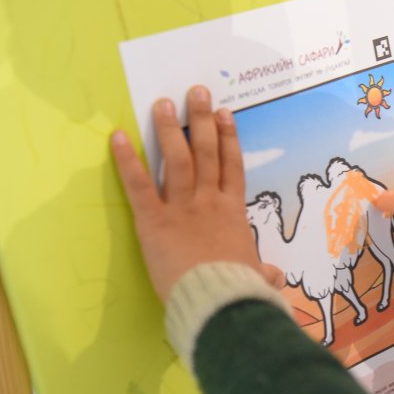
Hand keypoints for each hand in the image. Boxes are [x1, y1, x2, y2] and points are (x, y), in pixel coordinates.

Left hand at [111, 86, 282, 301]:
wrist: (217, 302)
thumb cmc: (237, 290)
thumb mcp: (255, 277)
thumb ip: (263, 273)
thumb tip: (275, 278)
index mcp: (232, 213)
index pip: (232, 167)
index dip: (228, 137)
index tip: (224, 113)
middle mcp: (209, 202)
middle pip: (207, 152)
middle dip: (201, 119)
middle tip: (195, 91)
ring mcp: (182, 208)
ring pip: (177, 159)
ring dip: (170, 129)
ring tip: (164, 103)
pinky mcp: (154, 221)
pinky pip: (139, 185)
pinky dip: (127, 160)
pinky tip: (118, 137)